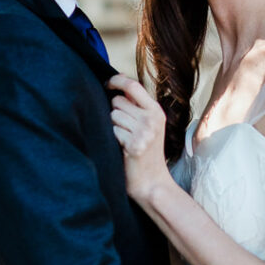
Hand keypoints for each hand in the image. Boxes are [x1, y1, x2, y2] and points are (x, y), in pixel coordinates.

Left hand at [106, 74, 170, 201]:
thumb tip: (117, 83)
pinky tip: (122, 149)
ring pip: (113, 116)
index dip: (116, 81)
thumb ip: (136, 105)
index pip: (133, 85)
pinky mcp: (134, 145)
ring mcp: (144, 132)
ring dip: (113, 126)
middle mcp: (152, 119)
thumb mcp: (149, 125)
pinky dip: (112, 139)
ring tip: (124, 139)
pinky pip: (112, 131)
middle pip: (118, 102)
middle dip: (114, 112)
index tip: (107, 84)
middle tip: (124, 129)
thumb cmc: (146, 153)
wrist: (152, 182)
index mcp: (156, 111)